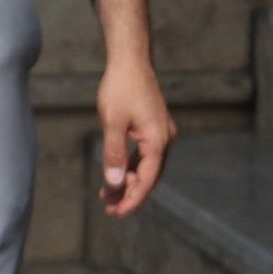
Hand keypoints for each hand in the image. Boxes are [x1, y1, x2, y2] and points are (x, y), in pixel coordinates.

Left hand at [92, 43, 177, 219]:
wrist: (130, 61)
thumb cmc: (120, 88)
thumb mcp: (112, 122)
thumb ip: (113, 154)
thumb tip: (114, 183)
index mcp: (157, 141)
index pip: (146, 180)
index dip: (132, 199)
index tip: (116, 212)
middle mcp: (165, 140)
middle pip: (149, 177)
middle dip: (129, 194)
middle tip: (108, 208)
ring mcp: (161, 134)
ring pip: (146, 167)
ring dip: (129, 181)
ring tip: (108, 196)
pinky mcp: (154, 128)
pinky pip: (145, 156)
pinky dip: (131, 167)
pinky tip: (117, 175)